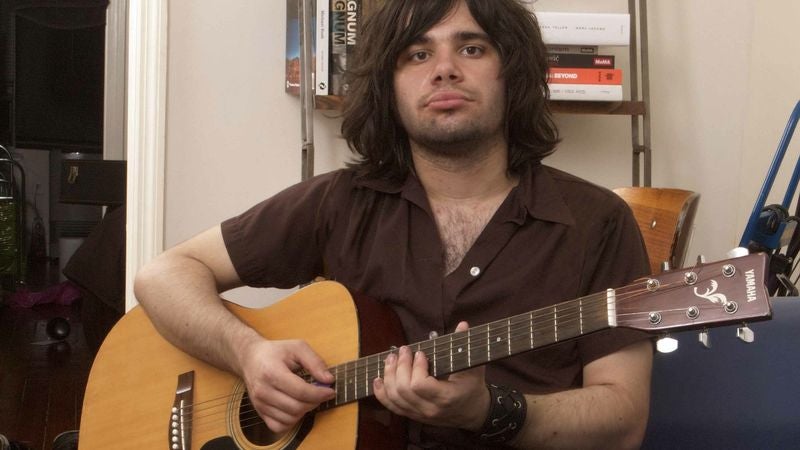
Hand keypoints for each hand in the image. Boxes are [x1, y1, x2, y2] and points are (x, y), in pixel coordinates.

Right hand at [237, 338, 335, 433]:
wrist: (250, 358)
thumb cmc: (276, 352)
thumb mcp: (297, 347)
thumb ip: (315, 362)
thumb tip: (329, 380)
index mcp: (272, 372)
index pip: (300, 391)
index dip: (319, 393)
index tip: (330, 391)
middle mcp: (263, 391)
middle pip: (296, 407)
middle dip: (315, 402)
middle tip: (321, 393)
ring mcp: (260, 404)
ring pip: (290, 419)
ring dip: (305, 411)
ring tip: (309, 398)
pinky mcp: (259, 412)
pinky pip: (279, 426)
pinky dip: (292, 421)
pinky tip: (296, 408)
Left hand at [373, 321, 489, 429]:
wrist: (472, 412)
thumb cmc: (472, 387)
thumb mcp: (474, 367)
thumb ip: (465, 346)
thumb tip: (463, 324)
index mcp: (446, 397)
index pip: (420, 385)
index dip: (416, 367)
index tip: (421, 353)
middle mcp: (430, 409)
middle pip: (403, 390)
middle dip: (400, 366)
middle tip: (403, 350)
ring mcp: (419, 414)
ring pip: (394, 397)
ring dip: (389, 375)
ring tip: (391, 358)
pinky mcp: (412, 415)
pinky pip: (391, 406)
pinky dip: (381, 392)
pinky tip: (378, 378)